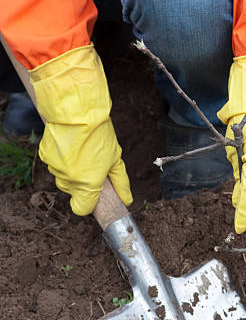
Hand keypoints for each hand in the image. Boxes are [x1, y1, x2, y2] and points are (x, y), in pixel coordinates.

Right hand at [29, 45, 131, 213]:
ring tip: (80, 150)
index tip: (93, 194)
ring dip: (70, 170)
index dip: (87, 203)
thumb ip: (120, 183)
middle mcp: (69, 180)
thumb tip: (127, 200)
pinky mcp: (45, 157)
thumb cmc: (99, 134)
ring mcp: (55, 169)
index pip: (81, 209)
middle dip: (81, 182)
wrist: (77, 110)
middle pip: (73, 192)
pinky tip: (69, 145)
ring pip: (63, 178)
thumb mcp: (115, 159)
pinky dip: (61, 158)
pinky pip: (54, 165)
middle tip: (90, 163)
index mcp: (87, 184)